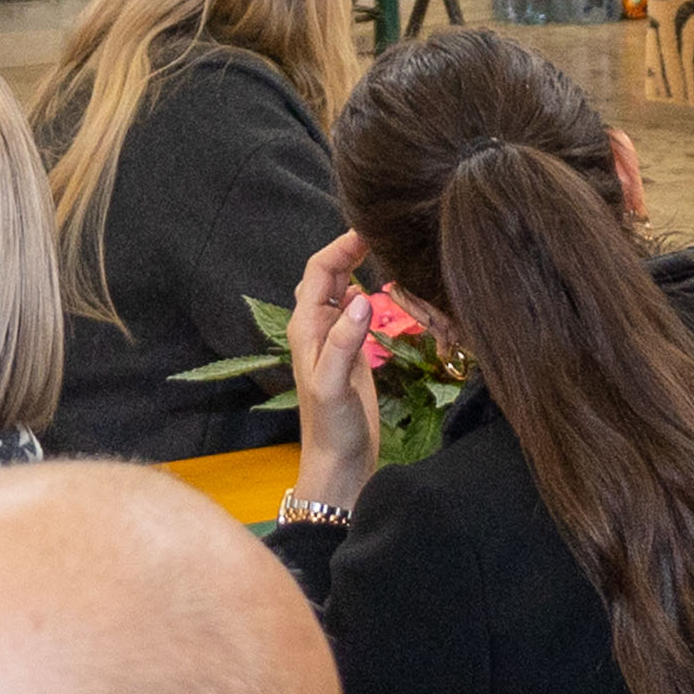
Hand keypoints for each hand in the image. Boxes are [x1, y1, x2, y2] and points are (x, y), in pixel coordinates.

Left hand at [283, 232, 388, 512]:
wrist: (340, 465)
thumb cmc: (332, 429)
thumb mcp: (334, 385)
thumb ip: (345, 342)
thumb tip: (360, 297)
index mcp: (306, 329)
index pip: (319, 271)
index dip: (341, 246)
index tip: (370, 229)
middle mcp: (317, 329)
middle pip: (329, 274)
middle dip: (350, 248)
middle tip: (384, 233)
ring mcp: (334, 340)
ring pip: (342, 289)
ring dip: (358, 267)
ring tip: (387, 251)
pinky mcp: (351, 353)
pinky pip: (355, 311)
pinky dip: (368, 292)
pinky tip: (385, 290)